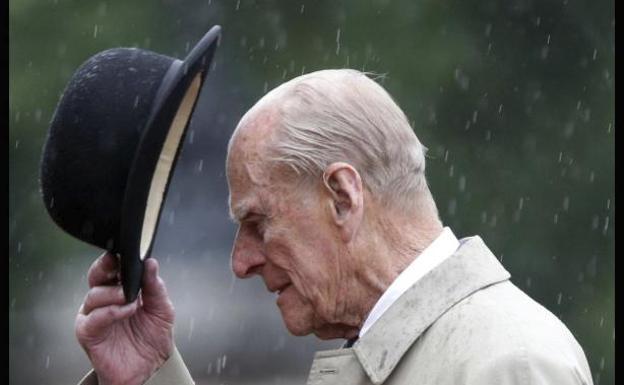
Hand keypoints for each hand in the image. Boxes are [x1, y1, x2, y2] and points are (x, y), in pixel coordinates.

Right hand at [75, 252, 174, 384]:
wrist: (150, 369)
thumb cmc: (153, 338)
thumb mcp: (162, 308)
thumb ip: (155, 286)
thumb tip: (151, 263)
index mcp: (120, 290)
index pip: (112, 268)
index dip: (117, 258)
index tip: (127, 251)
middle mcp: (104, 300)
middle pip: (96, 275)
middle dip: (106, 267)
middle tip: (118, 264)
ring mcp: (94, 316)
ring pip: (94, 295)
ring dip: (114, 293)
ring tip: (133, 300)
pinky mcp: (88, 333)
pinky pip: (92, 318)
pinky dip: (110, 311)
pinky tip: (126, 311)